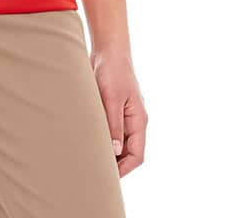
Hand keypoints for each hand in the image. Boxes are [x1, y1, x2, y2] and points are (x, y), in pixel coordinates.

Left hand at [90, 49, 146, 176]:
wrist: (107, 50)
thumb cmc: (112, 71)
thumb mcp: (112, 99)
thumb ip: (114, 125)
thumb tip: (115, 151)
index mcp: (139, 120)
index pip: (137, 155)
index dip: (125, 169)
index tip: (108, 177)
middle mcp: (134, 121)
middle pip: (128, 152)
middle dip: (115, 164)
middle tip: (95, 171)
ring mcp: (124, 115)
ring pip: (119, 143)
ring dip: (108, 151)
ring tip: (90, 159)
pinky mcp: (113, 109)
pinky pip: (111, 131)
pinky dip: (103, 138)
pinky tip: (89, 141)